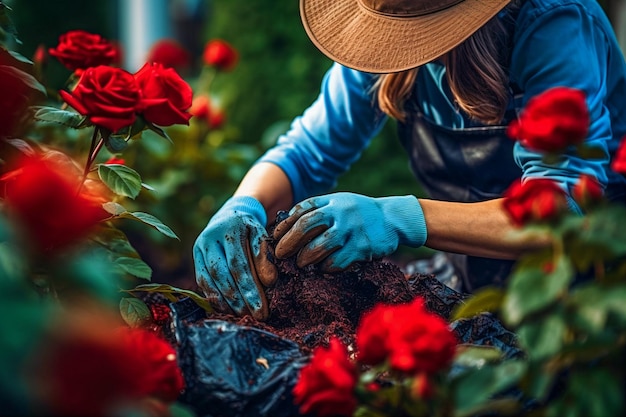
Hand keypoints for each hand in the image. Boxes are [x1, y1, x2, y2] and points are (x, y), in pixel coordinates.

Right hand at [193, 196, 276, 319]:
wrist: (231, 216)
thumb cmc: (251, 229)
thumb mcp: (262, 235)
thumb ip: (265, 256)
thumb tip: (269, 282)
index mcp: (229, 229)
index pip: (238, 264)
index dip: (250, 288)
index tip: (262, 309)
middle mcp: (209, 238)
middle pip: (222, 275)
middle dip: (239, 299)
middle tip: (255, 316)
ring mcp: (199, 248)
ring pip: (209, 281)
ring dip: (226, 302)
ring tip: (243, 316)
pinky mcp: (195, 258)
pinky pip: (202, 283)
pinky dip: (216, 298)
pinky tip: (230, 309)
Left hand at [273, 192, 426, 270]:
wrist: (393, 218)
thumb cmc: (358, 213)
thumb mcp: (338, 203)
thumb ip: (316, 211)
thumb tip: (284, 228)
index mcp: (331, 200)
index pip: (301, 210)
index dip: (285, 225)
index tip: (275, 238)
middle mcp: (341, 212)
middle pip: (306, 226)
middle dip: (289, 242)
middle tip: (280, 255)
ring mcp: (352, 229)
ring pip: (321, 245)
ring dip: (307, 257)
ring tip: (301, 264)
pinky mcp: (363, 246)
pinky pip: (339, 260)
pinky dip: (327, 267)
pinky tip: (323, 269)